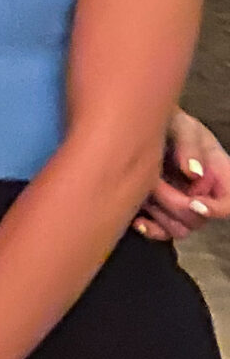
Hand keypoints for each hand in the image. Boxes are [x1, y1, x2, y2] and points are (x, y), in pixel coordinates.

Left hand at [135, 107, 229, 241]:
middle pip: (198, 218)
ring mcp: (184, 206)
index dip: (217, 209)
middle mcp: (205, 194)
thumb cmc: (170, 124)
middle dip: (174, 202)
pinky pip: (161, 233)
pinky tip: (138, 217)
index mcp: (219, 174)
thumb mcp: (182, 125)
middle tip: (155, 181)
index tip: (194, 202)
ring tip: (145, 189)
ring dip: (160, 214)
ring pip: (180, 229)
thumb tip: (194, 172)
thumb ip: (189, 145)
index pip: (229, 202)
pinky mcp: (163, 214)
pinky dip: (150, 229)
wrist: (142, 127)